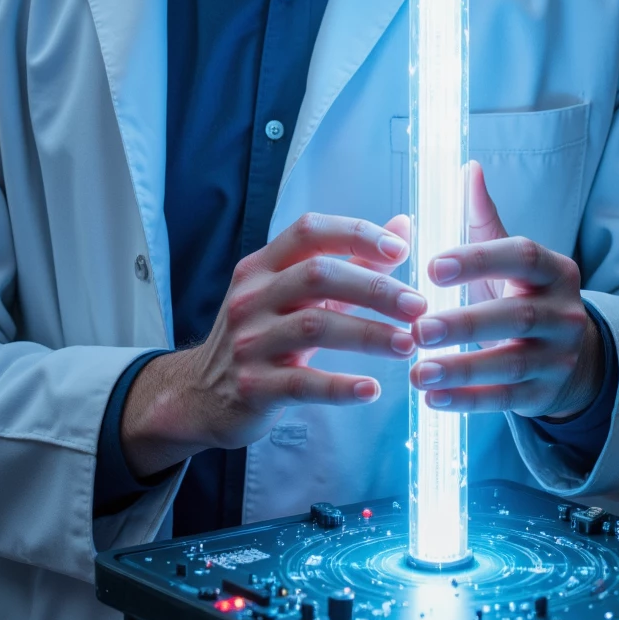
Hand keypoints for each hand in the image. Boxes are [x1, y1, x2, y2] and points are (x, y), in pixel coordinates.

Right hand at [121, 212, 422, 478]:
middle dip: (375, 288)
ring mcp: (249, 341)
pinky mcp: (252, 386)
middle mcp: (252, 296)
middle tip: (418, 306)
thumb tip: (404, 226)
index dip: (356, 234)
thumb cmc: (261, 333)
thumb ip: (350, 260)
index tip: (400, 250)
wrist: (200, 393)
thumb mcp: (294, 292)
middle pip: (318, 276)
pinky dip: (340, 387)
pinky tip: (372, 389)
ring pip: (314, 328)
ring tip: (407, 345)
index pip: (309, 232)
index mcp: (263, 265)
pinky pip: (301, 384)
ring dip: (368, 334)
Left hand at [409, 162, 602, 419]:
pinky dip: (469, 400)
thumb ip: (482, 218)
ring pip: (511, 362)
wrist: (571, 357)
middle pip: (516, 315)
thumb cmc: (523, 296)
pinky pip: (507, 399)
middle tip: (417, 328)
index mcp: (553, 269)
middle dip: (465, 323)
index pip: (521, 256)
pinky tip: (432, 399)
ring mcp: (559, 356)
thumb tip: (467, 168)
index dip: (478, 260)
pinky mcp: (545, 394)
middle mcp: (564, 311)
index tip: (431, 267)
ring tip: (417, 372)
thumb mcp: (509, 258)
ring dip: (461, 369)